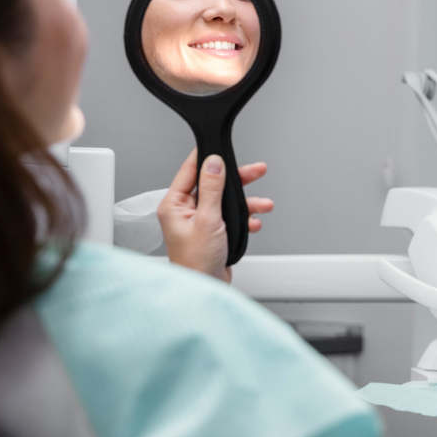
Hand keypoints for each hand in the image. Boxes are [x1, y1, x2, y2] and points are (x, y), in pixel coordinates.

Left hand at [157, 149, 274, 281]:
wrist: (207, 290)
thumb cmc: (197, 263)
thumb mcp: (208, 220)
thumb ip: (212, 189)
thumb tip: (213, 163)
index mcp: (174, 205)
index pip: (189, 171)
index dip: (207, 158)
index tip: (219, 146)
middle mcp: (184, 211)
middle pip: (212, 184)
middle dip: (236, 180)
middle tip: (256, 171)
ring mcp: (199, 221)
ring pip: (225, 200)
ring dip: (246, 203)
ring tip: (263, 204)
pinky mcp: (212, 231)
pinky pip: (230, 216)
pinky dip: (244, 218)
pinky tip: (253, 223)